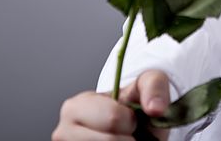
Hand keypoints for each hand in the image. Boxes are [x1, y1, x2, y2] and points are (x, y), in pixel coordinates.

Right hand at [51, 69, 171, 140]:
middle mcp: (64, 132)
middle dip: (127, 138)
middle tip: (128, 132)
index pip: (112, 118)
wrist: (132, 123)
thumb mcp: (147, 84)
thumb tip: (156, 108)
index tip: (131, 118)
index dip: (130, 120)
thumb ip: (154, 87)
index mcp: (75, 106)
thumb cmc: (134, 104)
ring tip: (123, 138)